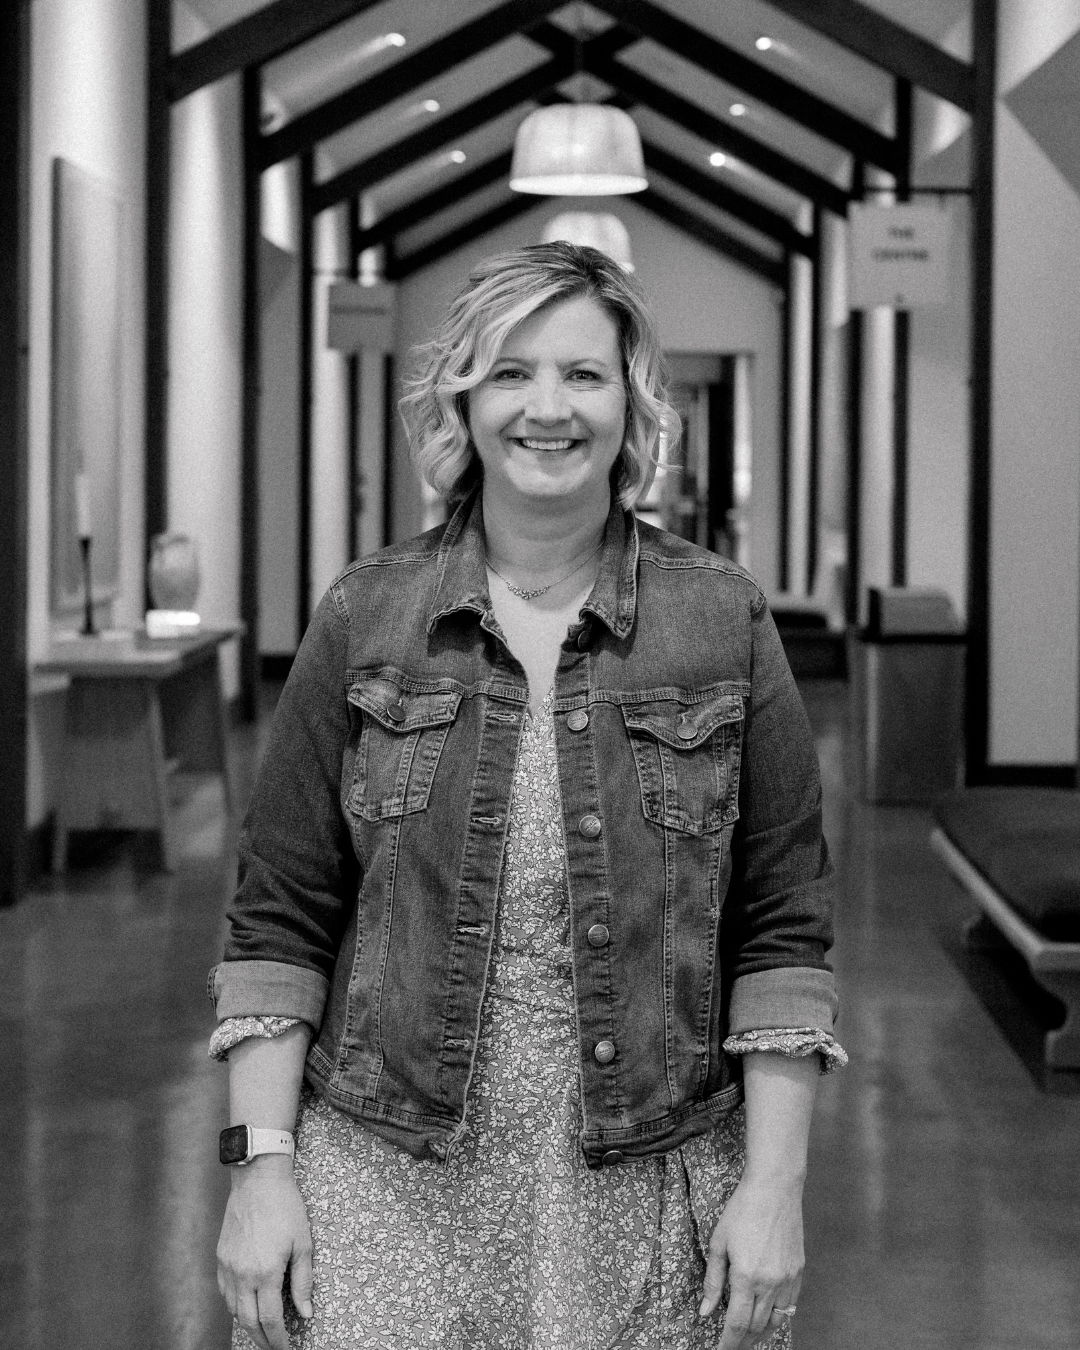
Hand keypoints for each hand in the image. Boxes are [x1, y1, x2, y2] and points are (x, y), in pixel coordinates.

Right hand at [216, 1156, 313, 1349]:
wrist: (258, 1179)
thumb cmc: (285, 1207)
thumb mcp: (303, 1243)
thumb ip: (303, 1281)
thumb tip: (305, 1313)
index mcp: (266, 1272)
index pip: (270, 1320)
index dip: (279, 1340)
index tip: (287, 1348)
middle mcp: (242, 1274)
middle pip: (249, 1322)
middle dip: (263, 1340)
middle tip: (275, 1346)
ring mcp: (228, 1266)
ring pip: (234, 1310)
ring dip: (248, 1324)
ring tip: (263, 1330)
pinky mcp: (220, 1257)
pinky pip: (224, 1292)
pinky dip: (234, 1306)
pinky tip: (245, 1306)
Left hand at [699, 1173, 803, 1347]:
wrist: (775, 1189)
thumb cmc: (742, 1211)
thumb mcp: (719, 1243)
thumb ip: (713, 1281)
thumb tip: (706, 1311)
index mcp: (746, 1277)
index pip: (738, 1324)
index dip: (728, 1343)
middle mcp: (770, 1283)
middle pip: (756, 1327)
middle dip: (742, 1342)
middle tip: (731, 1345)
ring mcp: (788, 1279)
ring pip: (775, 1321)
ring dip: (761, 1334)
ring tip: (748, 1340)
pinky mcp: (798, 1272)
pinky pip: (789, 1306)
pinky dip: (777, 1318)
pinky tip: (768, 1319)